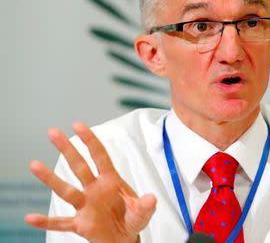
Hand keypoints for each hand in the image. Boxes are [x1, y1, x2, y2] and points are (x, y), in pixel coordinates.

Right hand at [24, 122, 156, 242]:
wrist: (124, 240)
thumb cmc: (133, 219)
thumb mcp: (142, 212)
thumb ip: (145, 206)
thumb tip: (152, 199)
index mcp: (111, 181)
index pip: (100, 156)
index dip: (90, 140)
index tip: (78, 125)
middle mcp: (95, 190)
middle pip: (79, 166)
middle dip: (67, 149)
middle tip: (53, 132)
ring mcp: (86, 206)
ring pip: (66, 190)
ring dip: (51, 178)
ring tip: (34, 165)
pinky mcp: (80, 224)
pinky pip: (60, 223)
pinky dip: (46, 222)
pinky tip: (30, 218)